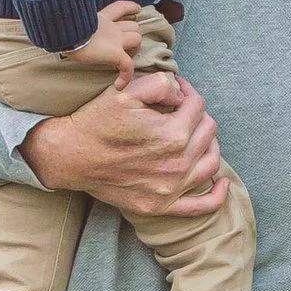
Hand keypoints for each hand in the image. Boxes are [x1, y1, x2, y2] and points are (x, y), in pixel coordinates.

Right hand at [24, 67, 225, 218]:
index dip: (187, 91)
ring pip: (211, 161)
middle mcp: (177, 164)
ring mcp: (171, 188)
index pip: (197, 106)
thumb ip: (161, 85)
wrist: (68, 157)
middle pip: (208, 131)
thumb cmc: (96, 122)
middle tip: (180, 108)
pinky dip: (217, 194)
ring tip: (195, 133)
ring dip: (209, 143)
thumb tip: (181, 93)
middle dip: (197, 114)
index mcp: (173, 135)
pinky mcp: (161, 205)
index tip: (176, 89)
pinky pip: (202, 206)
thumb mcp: (125, 91)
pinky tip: (221, 181)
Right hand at [64, 0, 150, 71]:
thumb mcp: (68, 22)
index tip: (137, 9)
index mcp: (99, 19)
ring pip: (137, 40)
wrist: (64, 31)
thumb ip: (71, 23)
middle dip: (133, 35)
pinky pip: (127, 67)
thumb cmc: (61, 27)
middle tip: (126, 47)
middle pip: (133, 26)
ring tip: (124, 61)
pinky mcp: (115, 53)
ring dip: (133, 51)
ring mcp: (115, 39)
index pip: (119, 8)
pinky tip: (118, 86)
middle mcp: (110, 27)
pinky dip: (125, 78)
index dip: (129, 7)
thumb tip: (58, 27)